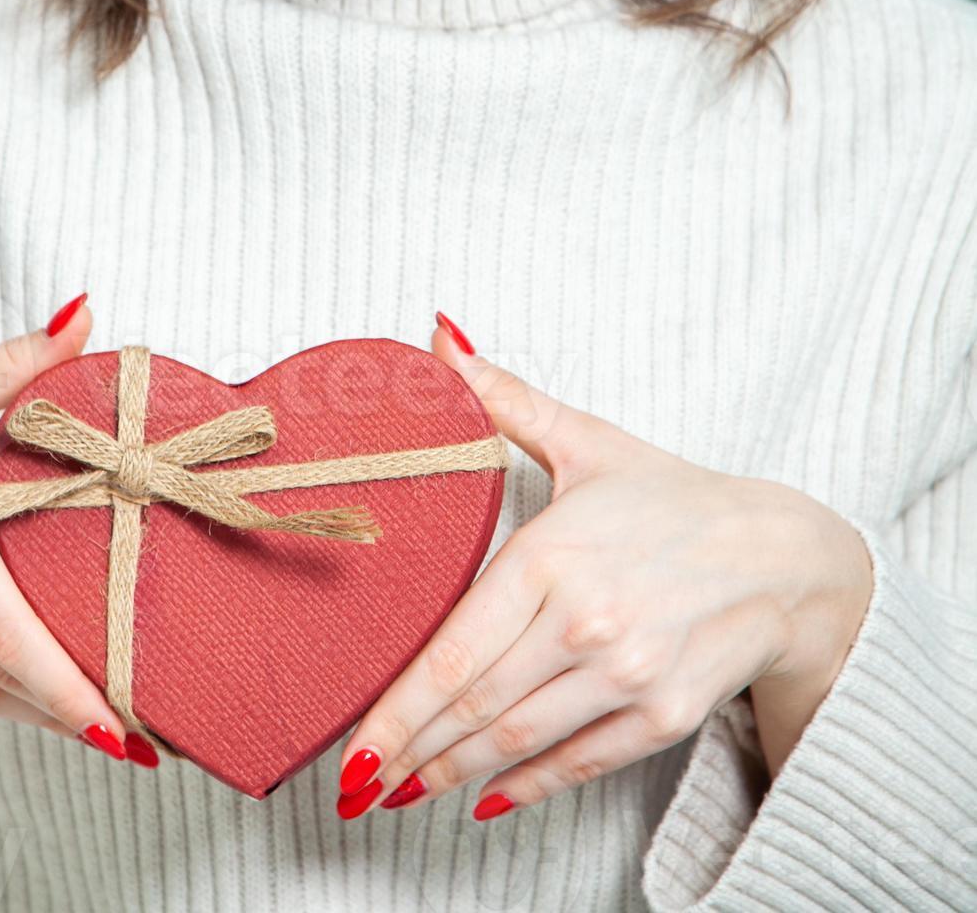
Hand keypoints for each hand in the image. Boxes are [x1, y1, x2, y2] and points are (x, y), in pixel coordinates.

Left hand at [333, 317, 872, 818]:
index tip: (352, 744)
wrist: (782, 557)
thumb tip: (438, 338)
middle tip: (358, 784)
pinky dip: (527, 785)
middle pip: (476, 705)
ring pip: (518, 741)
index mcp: (553, 555)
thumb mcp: (586, 442)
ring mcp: (629, 676)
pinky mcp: (663, 716)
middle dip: (410, 751)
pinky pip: (578, 763)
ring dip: (454, 774)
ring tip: (405, 792)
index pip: (454, 650)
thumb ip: (504, 399)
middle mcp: (588, 623)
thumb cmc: (672, 499)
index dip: (397, 707)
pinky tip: (485, 797)